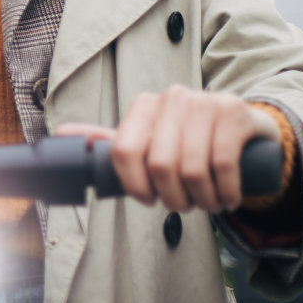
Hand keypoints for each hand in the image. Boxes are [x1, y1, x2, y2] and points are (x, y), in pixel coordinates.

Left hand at [55, 85, 281, 212]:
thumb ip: (108, 141)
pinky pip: (223, 164)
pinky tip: (228, 198)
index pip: (124, 151)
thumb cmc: (187, 142)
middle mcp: (173, 97)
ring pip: (192, 168)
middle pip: (159, 165)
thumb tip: (60, 135)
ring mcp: (206, 102)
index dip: (135, 186)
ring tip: (208, 203)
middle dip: (173, 198)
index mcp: (144, 105)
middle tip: (186, 205)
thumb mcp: (148, 141)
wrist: (243, 128)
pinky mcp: (235, 113)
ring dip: (202, 199)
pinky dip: (225, 192)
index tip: (148, 200)